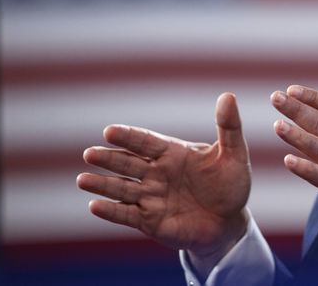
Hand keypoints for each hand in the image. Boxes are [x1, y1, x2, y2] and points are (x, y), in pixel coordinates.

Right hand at [77, 93, 250, 274]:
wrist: (229, 222)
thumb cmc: (231, 185)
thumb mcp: (234, 155)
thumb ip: (229, 127)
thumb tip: (228, 95)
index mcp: (173, 153)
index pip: (146, 141)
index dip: (129, 137)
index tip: (110, 131)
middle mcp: (157, 173)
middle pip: (129, 164)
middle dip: (109, 159)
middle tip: (90, 153)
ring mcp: (151, 197)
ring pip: (122, 189)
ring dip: (103, 184)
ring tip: (83, 179)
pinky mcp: (150, 221)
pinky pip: (127, 214)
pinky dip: (111, 211)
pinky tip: (94, 206)